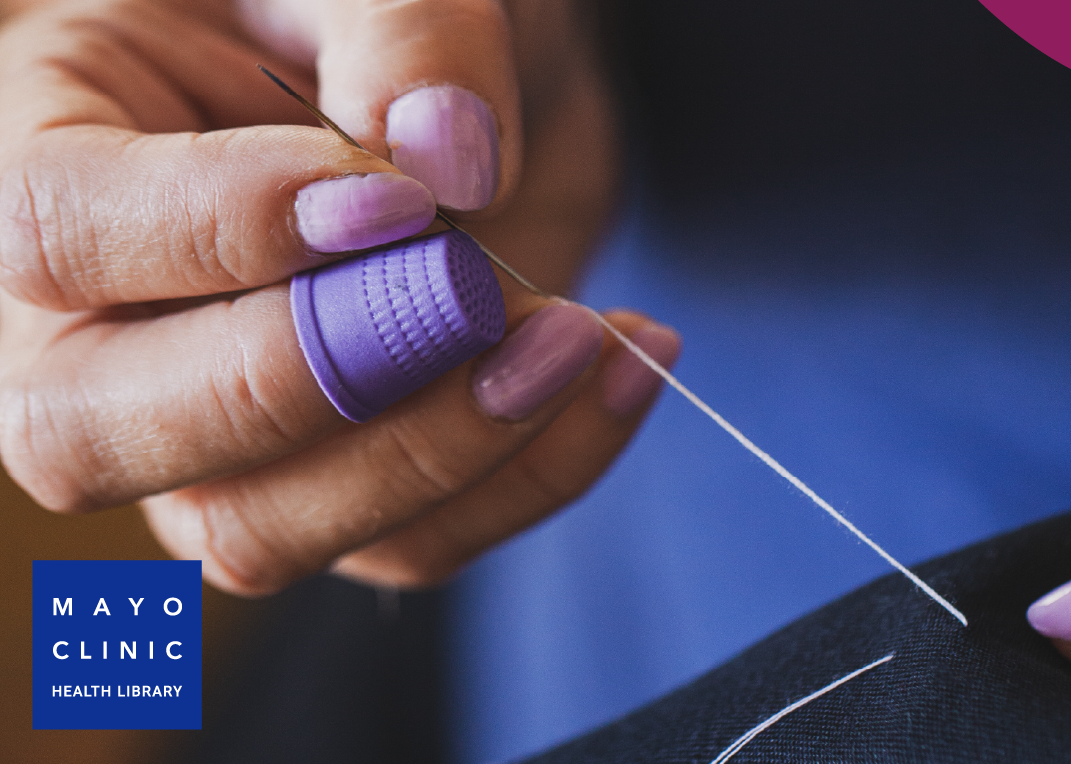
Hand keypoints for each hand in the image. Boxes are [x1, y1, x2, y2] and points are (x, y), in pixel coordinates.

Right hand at [0, 0, 680, 594]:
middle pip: (96, 432)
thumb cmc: (404, 19)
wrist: (489, 95)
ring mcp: (215, 433)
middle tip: (484, 295)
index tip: (405, 198)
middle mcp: (102, 323)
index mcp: (64, 148)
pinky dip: (531, 477)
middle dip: (316, 378)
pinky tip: (619, 371)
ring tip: (582, 339)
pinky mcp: (339, 489)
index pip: (60, 229)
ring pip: (257, 530)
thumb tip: (443, 158)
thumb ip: (413, 34)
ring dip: (439, 451)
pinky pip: (405, 546)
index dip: (227, 229)